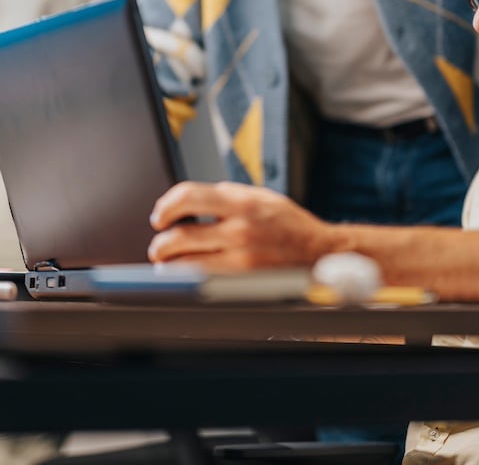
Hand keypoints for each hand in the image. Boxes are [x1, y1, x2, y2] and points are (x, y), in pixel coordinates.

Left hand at [148, 181, 328, 270]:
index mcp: (242, 203)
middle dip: (161, 242)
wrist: (320, 253)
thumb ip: (227, 195)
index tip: (160, 215)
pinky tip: (186, 274)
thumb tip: (190, 201)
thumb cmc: (290, 225)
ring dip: (169, 264)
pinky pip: (204, 281)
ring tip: (166, 261)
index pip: (188, 197)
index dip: (166, 206)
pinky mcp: (243, 282)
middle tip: (158, 244)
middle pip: (180, 236)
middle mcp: (240, 231)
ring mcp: (241, 260)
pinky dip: (189, 278)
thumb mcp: (261, 197)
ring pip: (187, 266)